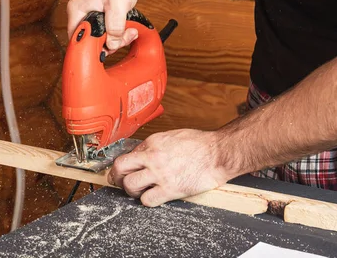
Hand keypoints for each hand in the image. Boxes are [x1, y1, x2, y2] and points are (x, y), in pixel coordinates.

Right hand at [66, 0, 139, 53]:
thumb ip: (114, 27)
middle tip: (122, 38)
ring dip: (114, 39)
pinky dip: (114, 33)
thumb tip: (111, 44)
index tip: (106, 48)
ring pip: (97, 37)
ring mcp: (87, 14)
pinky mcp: (96, 14)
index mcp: (76, 10)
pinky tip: (125, 28)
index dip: (90, 48)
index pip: (76, 39)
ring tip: (128, 32)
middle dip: (107, 44)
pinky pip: (103, 31)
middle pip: (88, 40)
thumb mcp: (118, 6)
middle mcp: (79, 13)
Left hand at [107, 129, 230, 206]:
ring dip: (131, 191)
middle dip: (117, 178)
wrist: (218, 153)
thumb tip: (141, 155)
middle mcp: (152, 157)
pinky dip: (147, 200)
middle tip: (120, 183)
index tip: (120, 172)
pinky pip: (147, 200)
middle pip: (120, 168)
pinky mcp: (170, 189)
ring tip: (139, 191)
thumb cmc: (199, 144)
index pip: (125, 156)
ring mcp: (160, 174)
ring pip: (130, 185)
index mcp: (152, 143)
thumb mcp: (171, 137)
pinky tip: (153, 197)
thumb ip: (154, 146)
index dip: (121, 166)